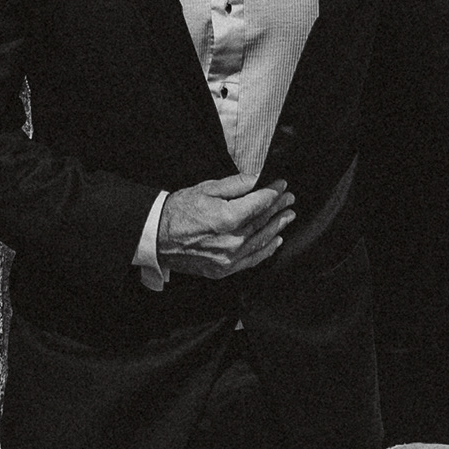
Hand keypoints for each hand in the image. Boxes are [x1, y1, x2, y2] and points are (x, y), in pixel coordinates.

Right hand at [156, 172, 294, 279]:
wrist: (158, 236)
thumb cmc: (180, 210)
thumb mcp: (206, 189)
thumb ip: (235, 185)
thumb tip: (256, 179)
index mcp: (227, 218)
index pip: (259, 204)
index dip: (273, 193)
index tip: (282, 185)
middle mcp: (232, 241)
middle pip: (263, 223)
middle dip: (278, 209)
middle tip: (290, 199)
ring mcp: (228, 259)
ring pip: (261, 242)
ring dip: (277, 228)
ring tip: (288, 216)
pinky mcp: (223, 270)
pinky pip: (251, 260)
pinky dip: (266, 250)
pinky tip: (275, 241)